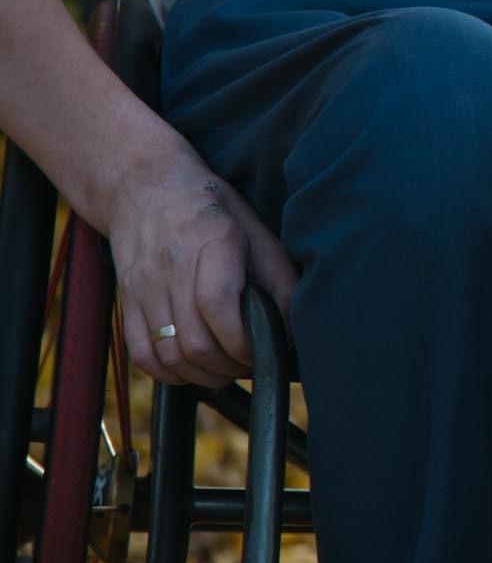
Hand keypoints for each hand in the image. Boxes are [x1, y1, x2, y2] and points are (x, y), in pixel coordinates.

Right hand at [104, 144, 297, 386]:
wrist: (144, 186)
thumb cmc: (213, 210)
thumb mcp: (258, 232)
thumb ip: (280, 280)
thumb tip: (294, 331)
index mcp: (212, 243)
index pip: (217, 305)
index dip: (243, 342)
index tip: (262, 350)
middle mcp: (172, 267)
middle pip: (193, 341)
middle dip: (229, 366)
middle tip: (249, 363)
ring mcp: (143, 286)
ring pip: (168, 355)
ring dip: (202, 376)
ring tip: (227, 369)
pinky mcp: (126, 301)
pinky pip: (142, 354)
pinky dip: (169, 374)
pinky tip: (193, 369)